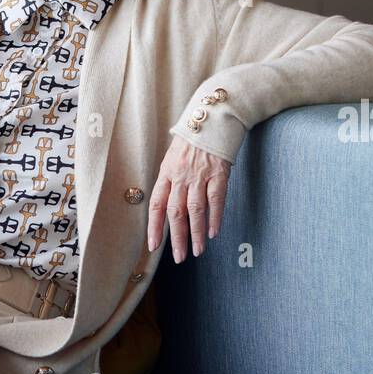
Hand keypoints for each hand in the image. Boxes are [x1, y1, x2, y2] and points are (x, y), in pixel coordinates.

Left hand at [147, 136, 230, 262]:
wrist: (214, 115)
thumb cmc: (195, 136)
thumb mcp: (175, 155)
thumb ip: (172, 177)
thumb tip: (168, 201)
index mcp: (167, 171)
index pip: (156, 204)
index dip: (154, 227)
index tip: (153, 246)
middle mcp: (181, 175)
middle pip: (175, 212)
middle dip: (176, 238)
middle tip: (179, 257)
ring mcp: (200, 174)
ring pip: (195, 210)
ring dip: (196, 234)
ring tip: (198, 251)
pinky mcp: (219, 172)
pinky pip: (215, 199)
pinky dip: (214, 218)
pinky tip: (213, 232)